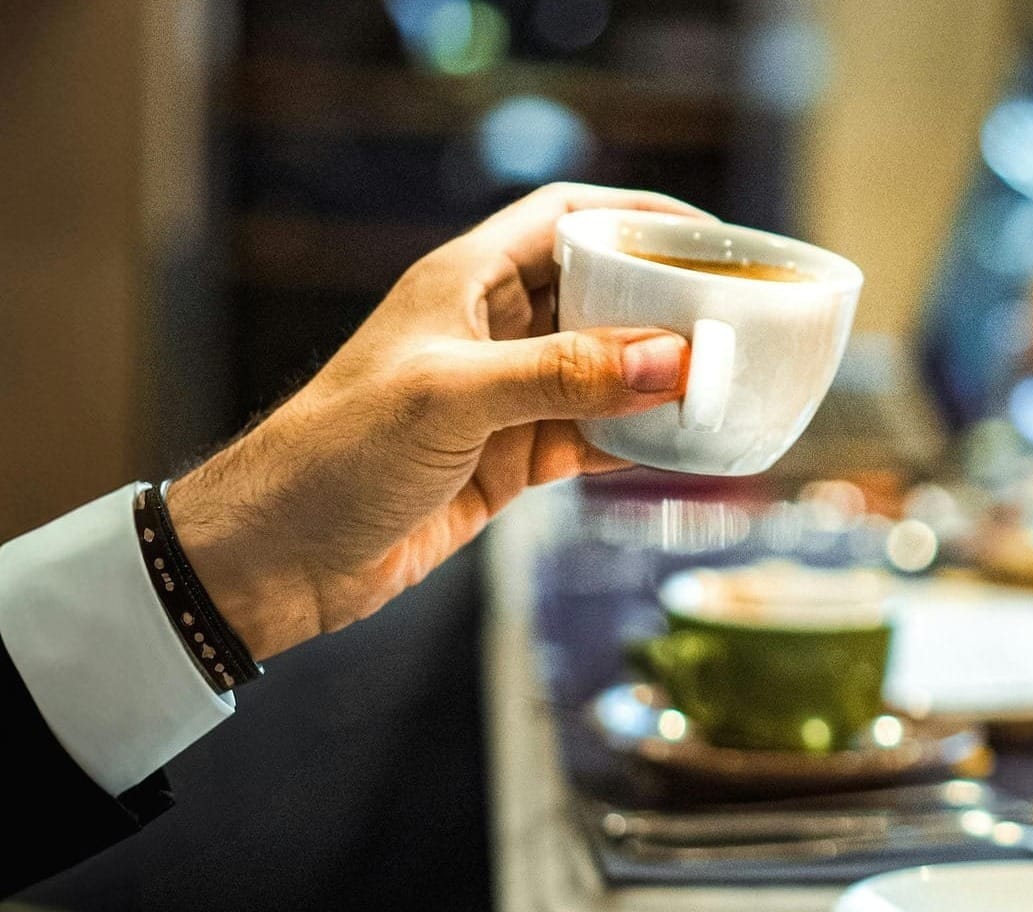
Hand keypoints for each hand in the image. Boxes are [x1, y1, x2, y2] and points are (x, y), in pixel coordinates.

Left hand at [169, 183, 709, 660]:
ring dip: (659, 380)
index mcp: (463, 284)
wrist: (278, 557)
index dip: (633, 215)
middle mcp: (488, 331)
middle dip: (664, 303)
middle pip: (597, 293)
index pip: (563, 218)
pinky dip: (638, 442)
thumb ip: (566, 375)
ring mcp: (502, 399)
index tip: (704, 236)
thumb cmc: (334, 454)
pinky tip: (681, 447)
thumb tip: (673, 358)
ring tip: (726, 384)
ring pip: (604, 373)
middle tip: (735, 317)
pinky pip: (593, 439)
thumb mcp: (454, 398)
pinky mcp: (507, 460)